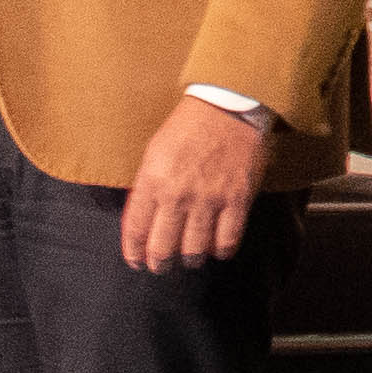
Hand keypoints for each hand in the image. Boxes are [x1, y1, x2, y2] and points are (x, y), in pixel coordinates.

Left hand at [120, 94, 265, 271]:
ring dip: (189, 259)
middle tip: (160, 266)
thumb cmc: (188, 126)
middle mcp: (178, 194)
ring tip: (189, 258)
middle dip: (159, 263)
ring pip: (194, 250)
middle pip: (163, 247)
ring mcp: (209, 199)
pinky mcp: (237, 200)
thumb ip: (146, 187)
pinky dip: (220, 251)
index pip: (136, 229)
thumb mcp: (154, 152)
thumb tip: (143, 220)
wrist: (228, 106)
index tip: (136, 261)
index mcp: (153, 180)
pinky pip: (227, 240)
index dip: (134, 252)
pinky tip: (217, 249)